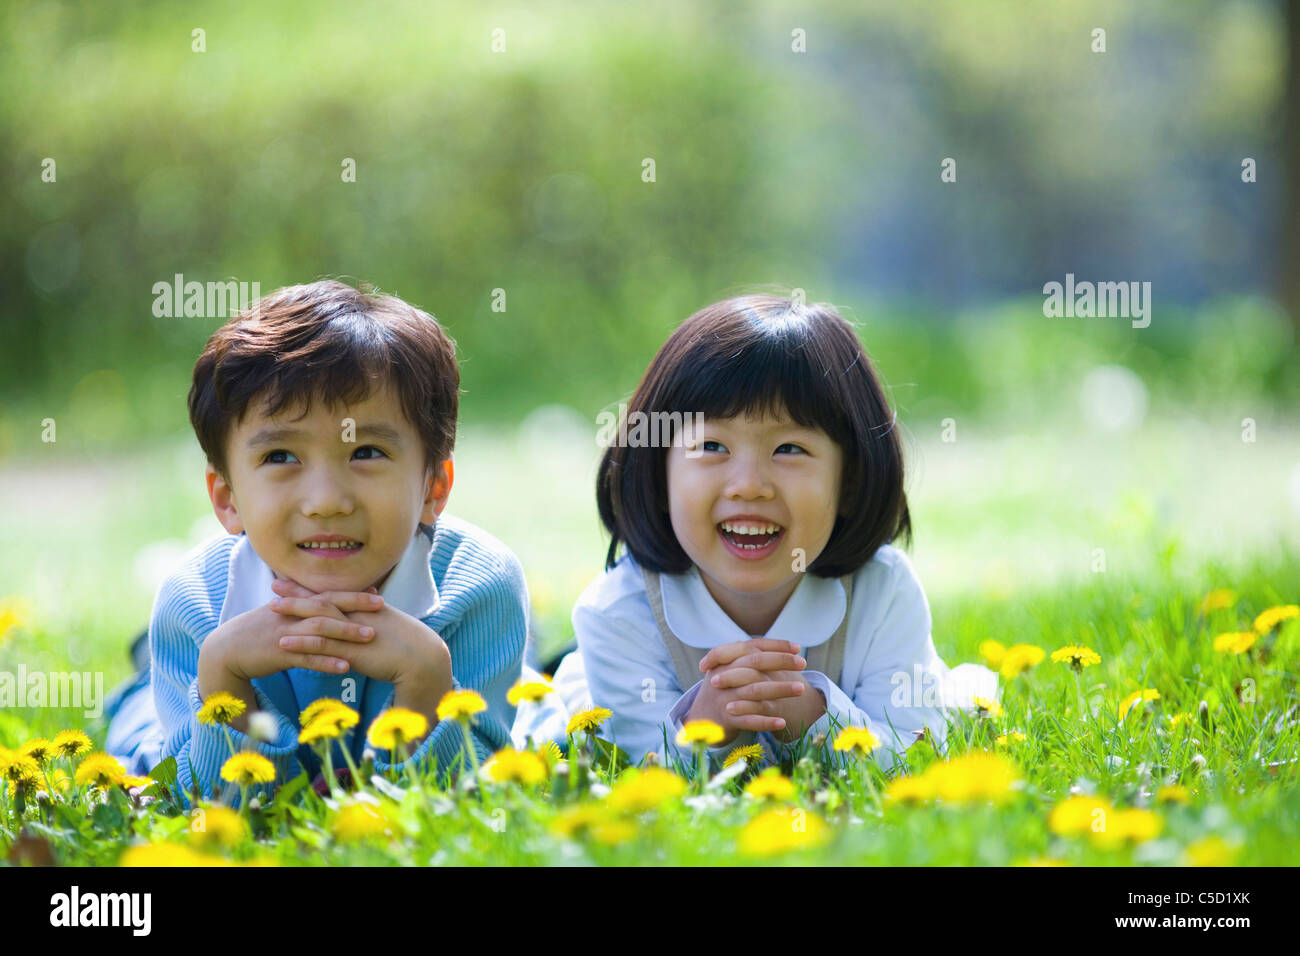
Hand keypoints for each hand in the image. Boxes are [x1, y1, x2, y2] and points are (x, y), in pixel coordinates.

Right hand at [203, 587, 382, 683]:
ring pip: (320, 630)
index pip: (326, 596)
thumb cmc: (255, 635)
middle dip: (355, 605)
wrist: (223, 651)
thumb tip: (323, 610)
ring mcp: (285, 634)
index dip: (351, 594)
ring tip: (371, 637)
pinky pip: (306, 658)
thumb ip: (300, 612)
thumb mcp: (279, 619)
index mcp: (292, 606)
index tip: (375, 595)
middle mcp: (291, 616)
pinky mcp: (278, 654)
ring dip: (346, 633)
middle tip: (382, 607)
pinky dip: (326, 662)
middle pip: (327, 606)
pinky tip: (345, 667)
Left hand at [268, 578, 450, 689]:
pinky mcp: (352, 652)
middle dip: (297, 593)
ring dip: (294, 613)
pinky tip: (283, 643)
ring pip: (319, 619)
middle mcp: (358, 616)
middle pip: (323, 600)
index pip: (335, 593)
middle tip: (274, 586)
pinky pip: (322, 646)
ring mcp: (354, 633)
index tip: (295, 580)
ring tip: (271, 610)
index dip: (313, 587)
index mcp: (366, 609)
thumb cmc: (410, 644)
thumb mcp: (391, 622)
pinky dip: (301, 643)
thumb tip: (371, 596)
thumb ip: (376, 612)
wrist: (424, 659)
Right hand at [686, 638, 810, 741]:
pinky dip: (765, 722)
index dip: (775, 646)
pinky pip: (748, 720)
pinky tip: (782, 722)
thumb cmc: (724, 690)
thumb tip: (784, 650)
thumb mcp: (729, 670)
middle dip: (781, 662)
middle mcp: (724, 675)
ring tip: (802, 689)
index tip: (797, 648)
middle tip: (803, 663)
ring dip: (780, 690)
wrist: (700, 718)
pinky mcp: (726, 718)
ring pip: (755, 691)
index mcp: (727, 661)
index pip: (752, 646)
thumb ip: (749, 659)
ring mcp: (724, 697)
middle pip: (755, 664)